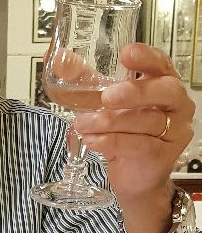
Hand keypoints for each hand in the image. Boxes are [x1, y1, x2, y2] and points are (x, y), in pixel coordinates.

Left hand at [74, 43, 194, 231]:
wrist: (134, 177)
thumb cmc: (124, 134)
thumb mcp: (103, 104)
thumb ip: (84, 81)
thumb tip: (57, 59)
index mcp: (163, 84)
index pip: (161, 64)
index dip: (146, 58)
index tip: (126, 54)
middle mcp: (175, 105)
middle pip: (165, 90)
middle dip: (135, 92)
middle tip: (107, 97)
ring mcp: (173, 131)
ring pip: (147, 121)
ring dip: (111, 122)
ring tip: (83, 123)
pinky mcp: (163, 155)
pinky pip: (140, 145)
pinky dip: (113, 142)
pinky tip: (93, 141)